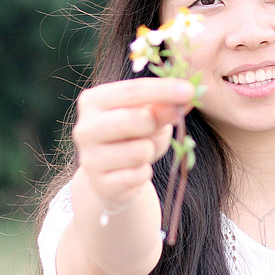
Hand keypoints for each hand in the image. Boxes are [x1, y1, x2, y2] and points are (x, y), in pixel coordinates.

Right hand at [72, 78, 196, 208]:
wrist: (112, 175)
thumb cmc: (134, 135)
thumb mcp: (150, 115)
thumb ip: (164, 105)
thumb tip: (186, 98)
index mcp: (93, 101)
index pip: (132, 90)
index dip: (164, 90)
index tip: (190, 91)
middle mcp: (84, 128)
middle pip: (134, 120)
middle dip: (155, 124)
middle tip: (157, 128)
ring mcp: (89, 158)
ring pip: (140, 151)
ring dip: (151, 151)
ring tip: (141, 151)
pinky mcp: (99, 183)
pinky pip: (139, 175)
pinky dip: (145, 172)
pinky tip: (134, 171)